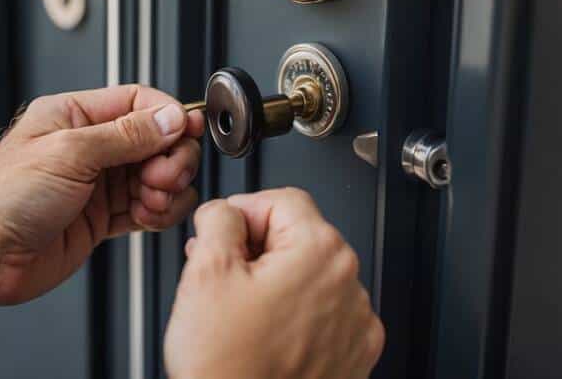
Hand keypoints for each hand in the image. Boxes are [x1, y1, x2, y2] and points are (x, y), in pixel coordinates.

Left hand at [0, 84, 203, 306]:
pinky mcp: (102, 218)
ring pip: (157, 175)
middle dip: (171, 158)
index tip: (186, 133)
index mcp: (74, 115)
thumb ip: (125, 135)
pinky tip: (147, 217)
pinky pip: (148, 207)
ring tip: (150, 201)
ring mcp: (98, 183)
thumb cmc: (2, 199)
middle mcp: (89, 146)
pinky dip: (158, 212)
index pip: (138, 101)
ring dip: (166, 189)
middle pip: (155, 140)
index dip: (168, 116)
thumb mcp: (69, 153)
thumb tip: (168, 118)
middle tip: (162, 177)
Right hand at [164, 188, 383, 378]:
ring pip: (307, 280)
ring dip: (272, 286)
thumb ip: (218, 219)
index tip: (221, 235)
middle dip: (253, 251)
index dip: (240, 213)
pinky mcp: (351, 358)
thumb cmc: (228, 369)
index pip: (281, 200)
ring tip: (236, 316)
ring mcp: (355, 327)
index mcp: (321, 253)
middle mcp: (349, 287)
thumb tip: (224, 211)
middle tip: (218, 277)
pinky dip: (292, 321)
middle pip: (297, 239)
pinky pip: (320, 320)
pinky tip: (260, 338)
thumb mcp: (205, 272)